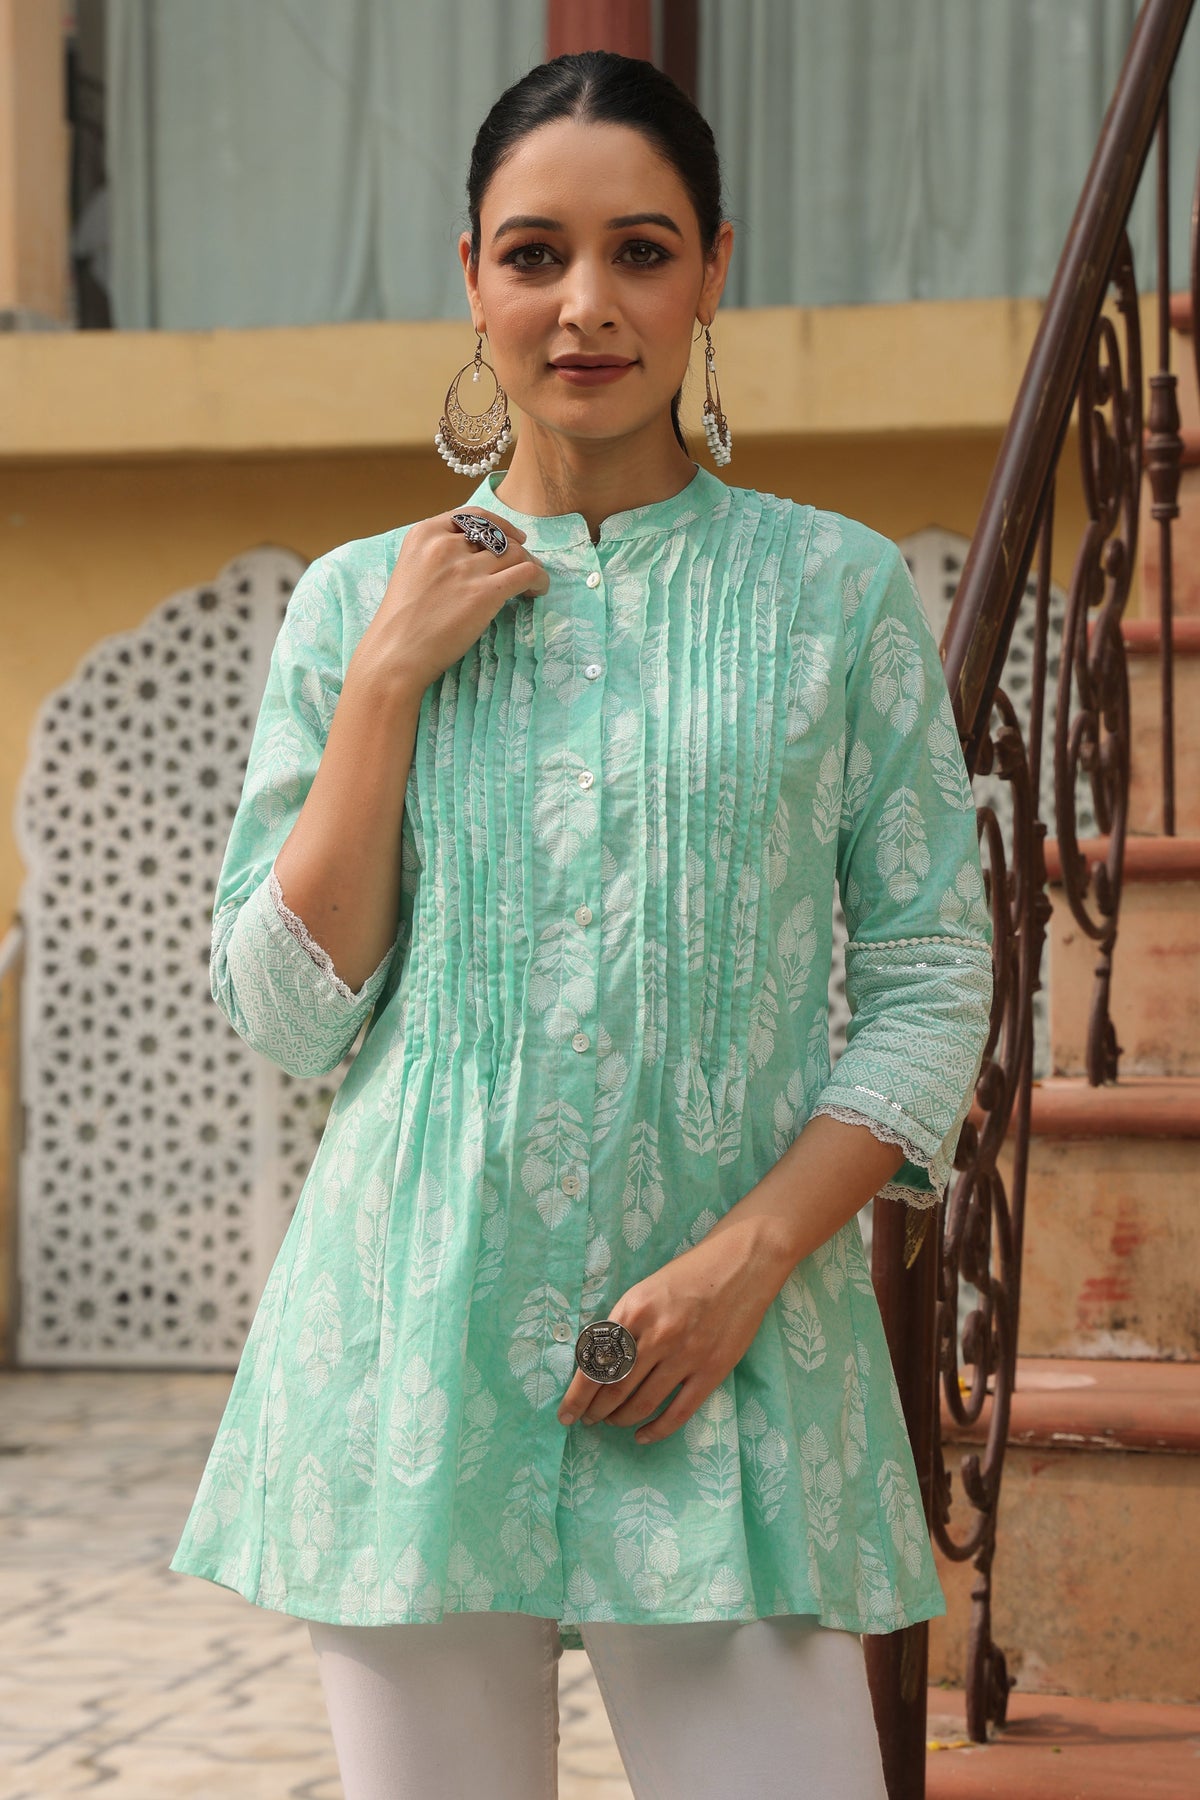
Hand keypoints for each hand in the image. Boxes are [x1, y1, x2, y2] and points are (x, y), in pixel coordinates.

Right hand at [349, 506, 549, 696]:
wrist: (396, 654)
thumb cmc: (401, 622)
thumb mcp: (411, 571)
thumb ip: (438, 557)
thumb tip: (477, 556)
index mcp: (424, 534)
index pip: (472, 516)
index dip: (499, 525)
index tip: (512, 537)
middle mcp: (445, 545)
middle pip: (498, 536)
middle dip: (515, 550)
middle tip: (521, 569)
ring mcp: (465, 568)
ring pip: (517, 552)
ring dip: (530, 565)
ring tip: (530, 584)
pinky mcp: (485, 593)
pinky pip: (527, 573)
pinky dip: (539, 579)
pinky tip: (536, 592)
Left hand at [556, 1223, 787, 1444]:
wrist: (741, 1264)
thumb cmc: (688, 1275)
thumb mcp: (644, 1290)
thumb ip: (622, 1324)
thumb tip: (595, 1364)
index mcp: (634, 1311)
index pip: (595, 1363)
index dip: (577, 1396)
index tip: (565, 1414)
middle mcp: (657, 1335)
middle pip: (615, 1388)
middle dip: (595, 1411)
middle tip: (587, 1419)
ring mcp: (686, 1355)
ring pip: (642, 1404)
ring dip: (620, 1419)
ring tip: (611, 1422)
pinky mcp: (712, 1370)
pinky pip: (678, 1412)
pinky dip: (656, 1430)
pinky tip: (642, 1436)